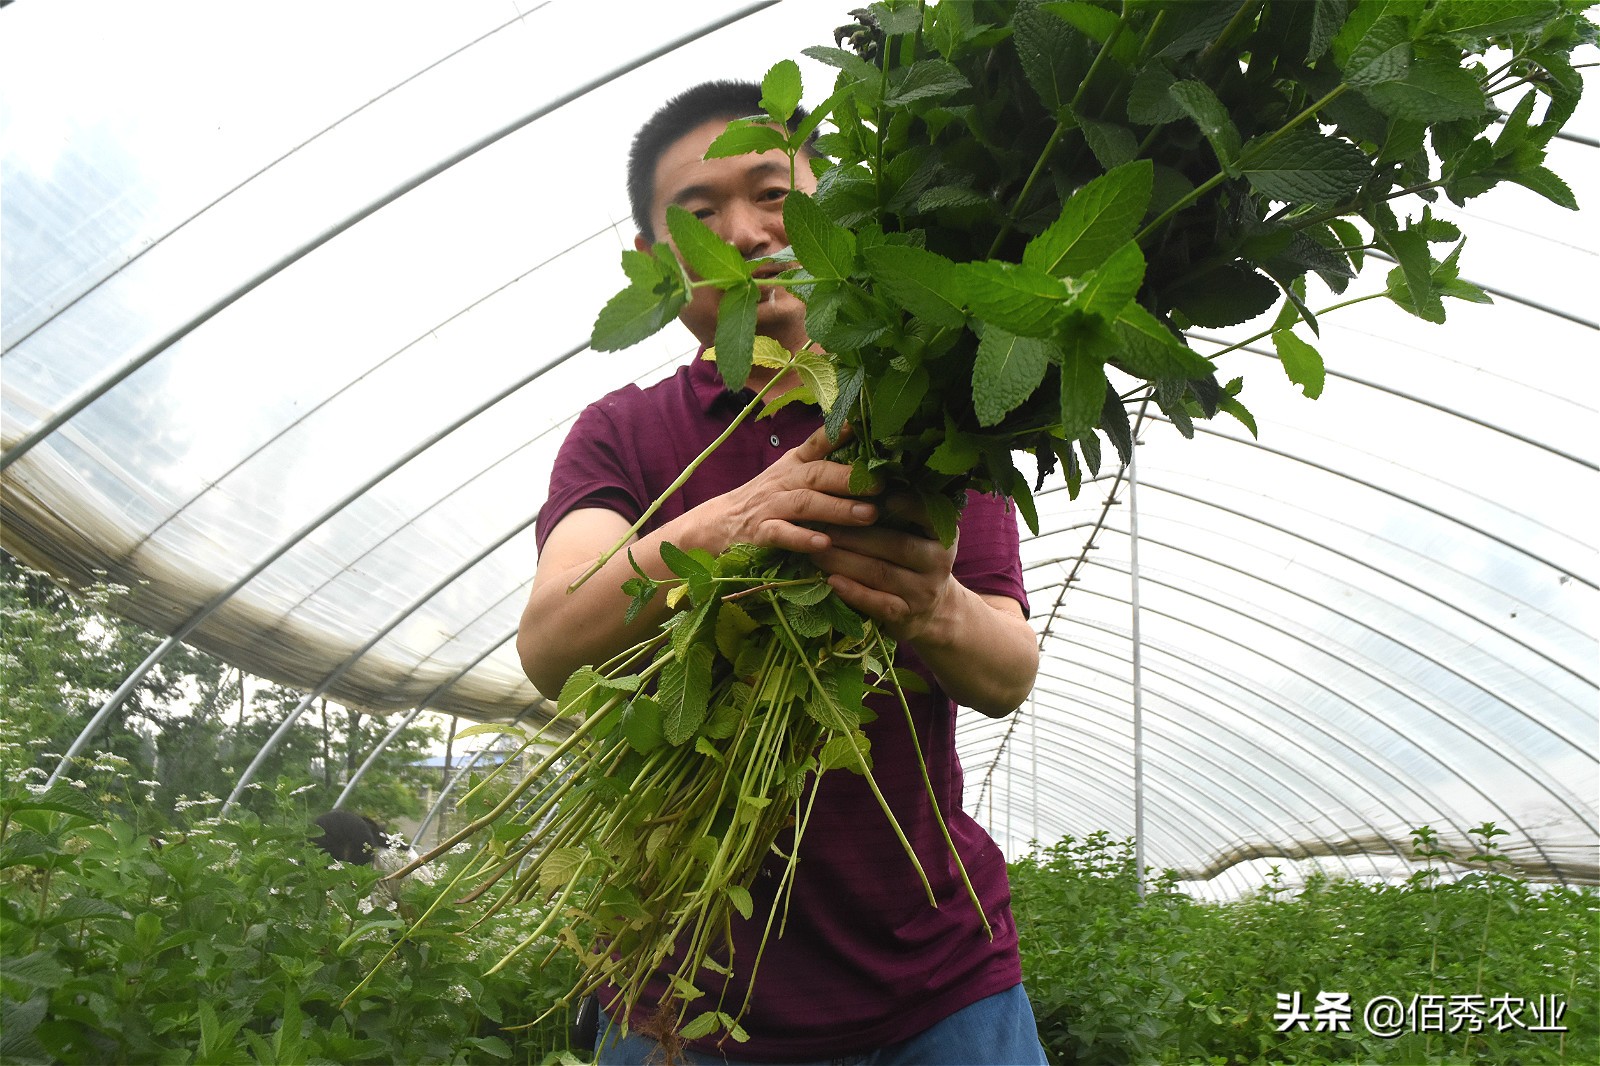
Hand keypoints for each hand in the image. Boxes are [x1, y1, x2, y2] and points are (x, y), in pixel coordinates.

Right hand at [705, 424, 878, 554]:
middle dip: (849, 478)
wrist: (717, 525)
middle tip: (881, 485)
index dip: (837, 433)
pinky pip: (781, 534)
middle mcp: (783, 481)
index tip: (860, 425)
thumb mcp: (791, 476)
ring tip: (868, 515)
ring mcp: (770, 506)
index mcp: (793, 465)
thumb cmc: (767, 500)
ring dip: (837, 508)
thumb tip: (866, 451)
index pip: (816, 444)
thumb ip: (822, 466)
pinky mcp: (759, 533)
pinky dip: (802, 538)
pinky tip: (824, 543)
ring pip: (804, 503)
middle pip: (817, 474)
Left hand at [814, 493, 957, 642]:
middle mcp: (938, 561)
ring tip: (817, 551)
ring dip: (844, 561)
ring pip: (881, 573)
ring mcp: (923, 591)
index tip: (881, 495)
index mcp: (942, 534)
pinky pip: (878, 603)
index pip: (927, 515)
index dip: (907, 506)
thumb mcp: (919, 534)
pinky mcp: (906, 616)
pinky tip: (831, 582)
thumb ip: (899, 512)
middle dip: (854, 534)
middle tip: (821, 524)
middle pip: (895, 545)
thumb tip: (857, 481)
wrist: (933, 610)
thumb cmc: (914, 559)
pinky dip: (853, 592)